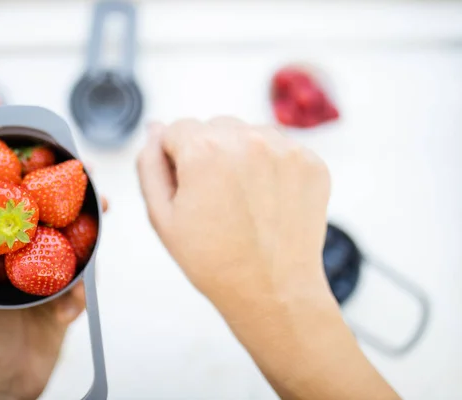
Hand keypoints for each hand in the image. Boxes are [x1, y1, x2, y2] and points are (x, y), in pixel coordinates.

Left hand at [0, 197, 107, 399]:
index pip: (12, 212)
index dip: (28, 185)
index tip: (44, 162)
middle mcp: (19, 264)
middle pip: (49, 223)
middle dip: (69, 201)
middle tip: (89, 180)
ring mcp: (44, 284)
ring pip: (71, 250)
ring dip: (89, 234)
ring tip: (103, 213)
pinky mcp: (64, 305)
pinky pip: (80, 289)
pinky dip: (80, 293)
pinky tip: (74, 302)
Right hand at [137, 117, 330, 307]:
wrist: (272, 291)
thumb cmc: (213, 260)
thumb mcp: (162, 216)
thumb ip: (150, 164)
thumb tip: (155, 128)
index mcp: (204, 150)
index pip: (176, 130)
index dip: (176, 161)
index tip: (189, 191)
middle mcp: (247, 139)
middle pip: (214, 127)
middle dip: (208, 154)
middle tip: (216, 199)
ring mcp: (285, 149)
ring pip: (248, 133)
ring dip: (241, 156)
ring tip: (243, 201)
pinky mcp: (311, 163)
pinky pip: (280, 148)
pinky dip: (271, 166)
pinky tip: (267, 200)